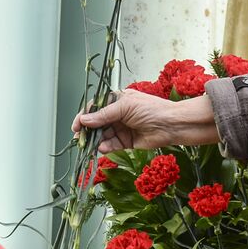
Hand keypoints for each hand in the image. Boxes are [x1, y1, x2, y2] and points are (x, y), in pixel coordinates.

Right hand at [73, 89, 219, 153]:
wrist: (171, 125)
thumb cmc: (152, 109)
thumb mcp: (125, 107)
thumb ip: (104, 115)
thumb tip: (84, 120)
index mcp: (117, 100)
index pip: (95, 107)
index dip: (84, 116)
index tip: (76, 126)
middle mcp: (117, 114)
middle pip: (96, 123)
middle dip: (87, 131)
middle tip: (79, 139)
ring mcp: (121, 128)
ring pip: (102, 135)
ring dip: (95, 140)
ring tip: (90, 146)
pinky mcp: (126, 142)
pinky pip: (111, 145)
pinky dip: (105, 147)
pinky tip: (102, 148)